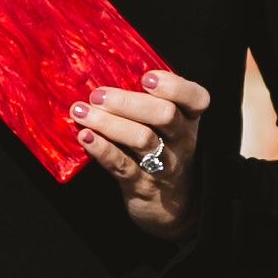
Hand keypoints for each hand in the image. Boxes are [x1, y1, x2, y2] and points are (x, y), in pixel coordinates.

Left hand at [71, 72, 210, 239]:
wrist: (171, 208)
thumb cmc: (161, 152)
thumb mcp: (168, 127)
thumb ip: (149, 101)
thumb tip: (105, 69)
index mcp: (189, 120)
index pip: (197, 98)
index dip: (174, 85)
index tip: (145, 77)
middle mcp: (181, 140)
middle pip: (165, 115)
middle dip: (129, 101)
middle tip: (97, 94)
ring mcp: (163, 164)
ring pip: (143, 139)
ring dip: (109, 123)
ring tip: (81, 112)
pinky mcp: (141, 185)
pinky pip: (122, 166)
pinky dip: (102, 149)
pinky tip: (85, 137)